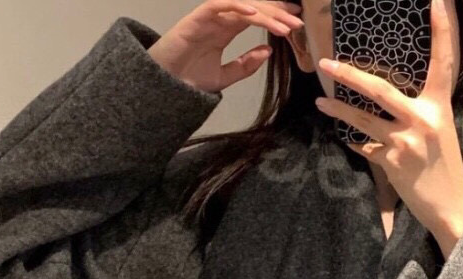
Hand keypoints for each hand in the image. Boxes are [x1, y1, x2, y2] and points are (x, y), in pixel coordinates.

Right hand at [148, 0, 303, 92]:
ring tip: (284, 25)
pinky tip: (254, 13)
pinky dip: (237, 6)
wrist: (166, 87)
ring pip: (241, 6)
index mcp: (227, 30)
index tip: (296, 23)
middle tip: (297, 22)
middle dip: (276, 13)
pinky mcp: (197, 18)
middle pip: (253, 8)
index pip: (256, 16)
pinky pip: (218, 6)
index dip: (276, 17)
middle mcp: (220, 20)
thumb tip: (268, 52)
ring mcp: (209, 17)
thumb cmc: (188, 78)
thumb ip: (245, 65)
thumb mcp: (224, 77)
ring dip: (264, 13)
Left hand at [313, 0, 462, 253]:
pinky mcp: (392, 162)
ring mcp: (406, 141)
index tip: (437, 1)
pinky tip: (346, 140)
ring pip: (362, 119)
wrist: (452, 208)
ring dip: (338, 110)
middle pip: (379, 89)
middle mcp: (423, 119)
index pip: (444, 61)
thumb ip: (421, 110)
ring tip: (321, 102)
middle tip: (327, 62)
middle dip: (349, 75)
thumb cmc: (445, 168)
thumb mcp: (440, 132)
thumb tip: (393, 95)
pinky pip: (364, 147)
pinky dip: (355, 144)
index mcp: (440, 107)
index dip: (441, 30)